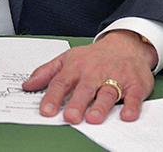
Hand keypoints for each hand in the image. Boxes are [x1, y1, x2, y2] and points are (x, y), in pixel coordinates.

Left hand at [24, 30, 157, 124]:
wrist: (127, 44)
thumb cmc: (94, 56)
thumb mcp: (68, 58)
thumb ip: (47, 72)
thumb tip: (27, 85)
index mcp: (77, 67)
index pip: (62, 82)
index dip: (53, 97)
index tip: (46, 110)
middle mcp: (96, 72)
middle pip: (85, 88)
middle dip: (78, 103)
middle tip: (71, 117)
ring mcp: (116, 77)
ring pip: (108, 92)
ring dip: (101, 106)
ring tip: (94, 118)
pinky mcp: (135, 84)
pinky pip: (134, 96)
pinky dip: (132, 106)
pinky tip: (127, 115)